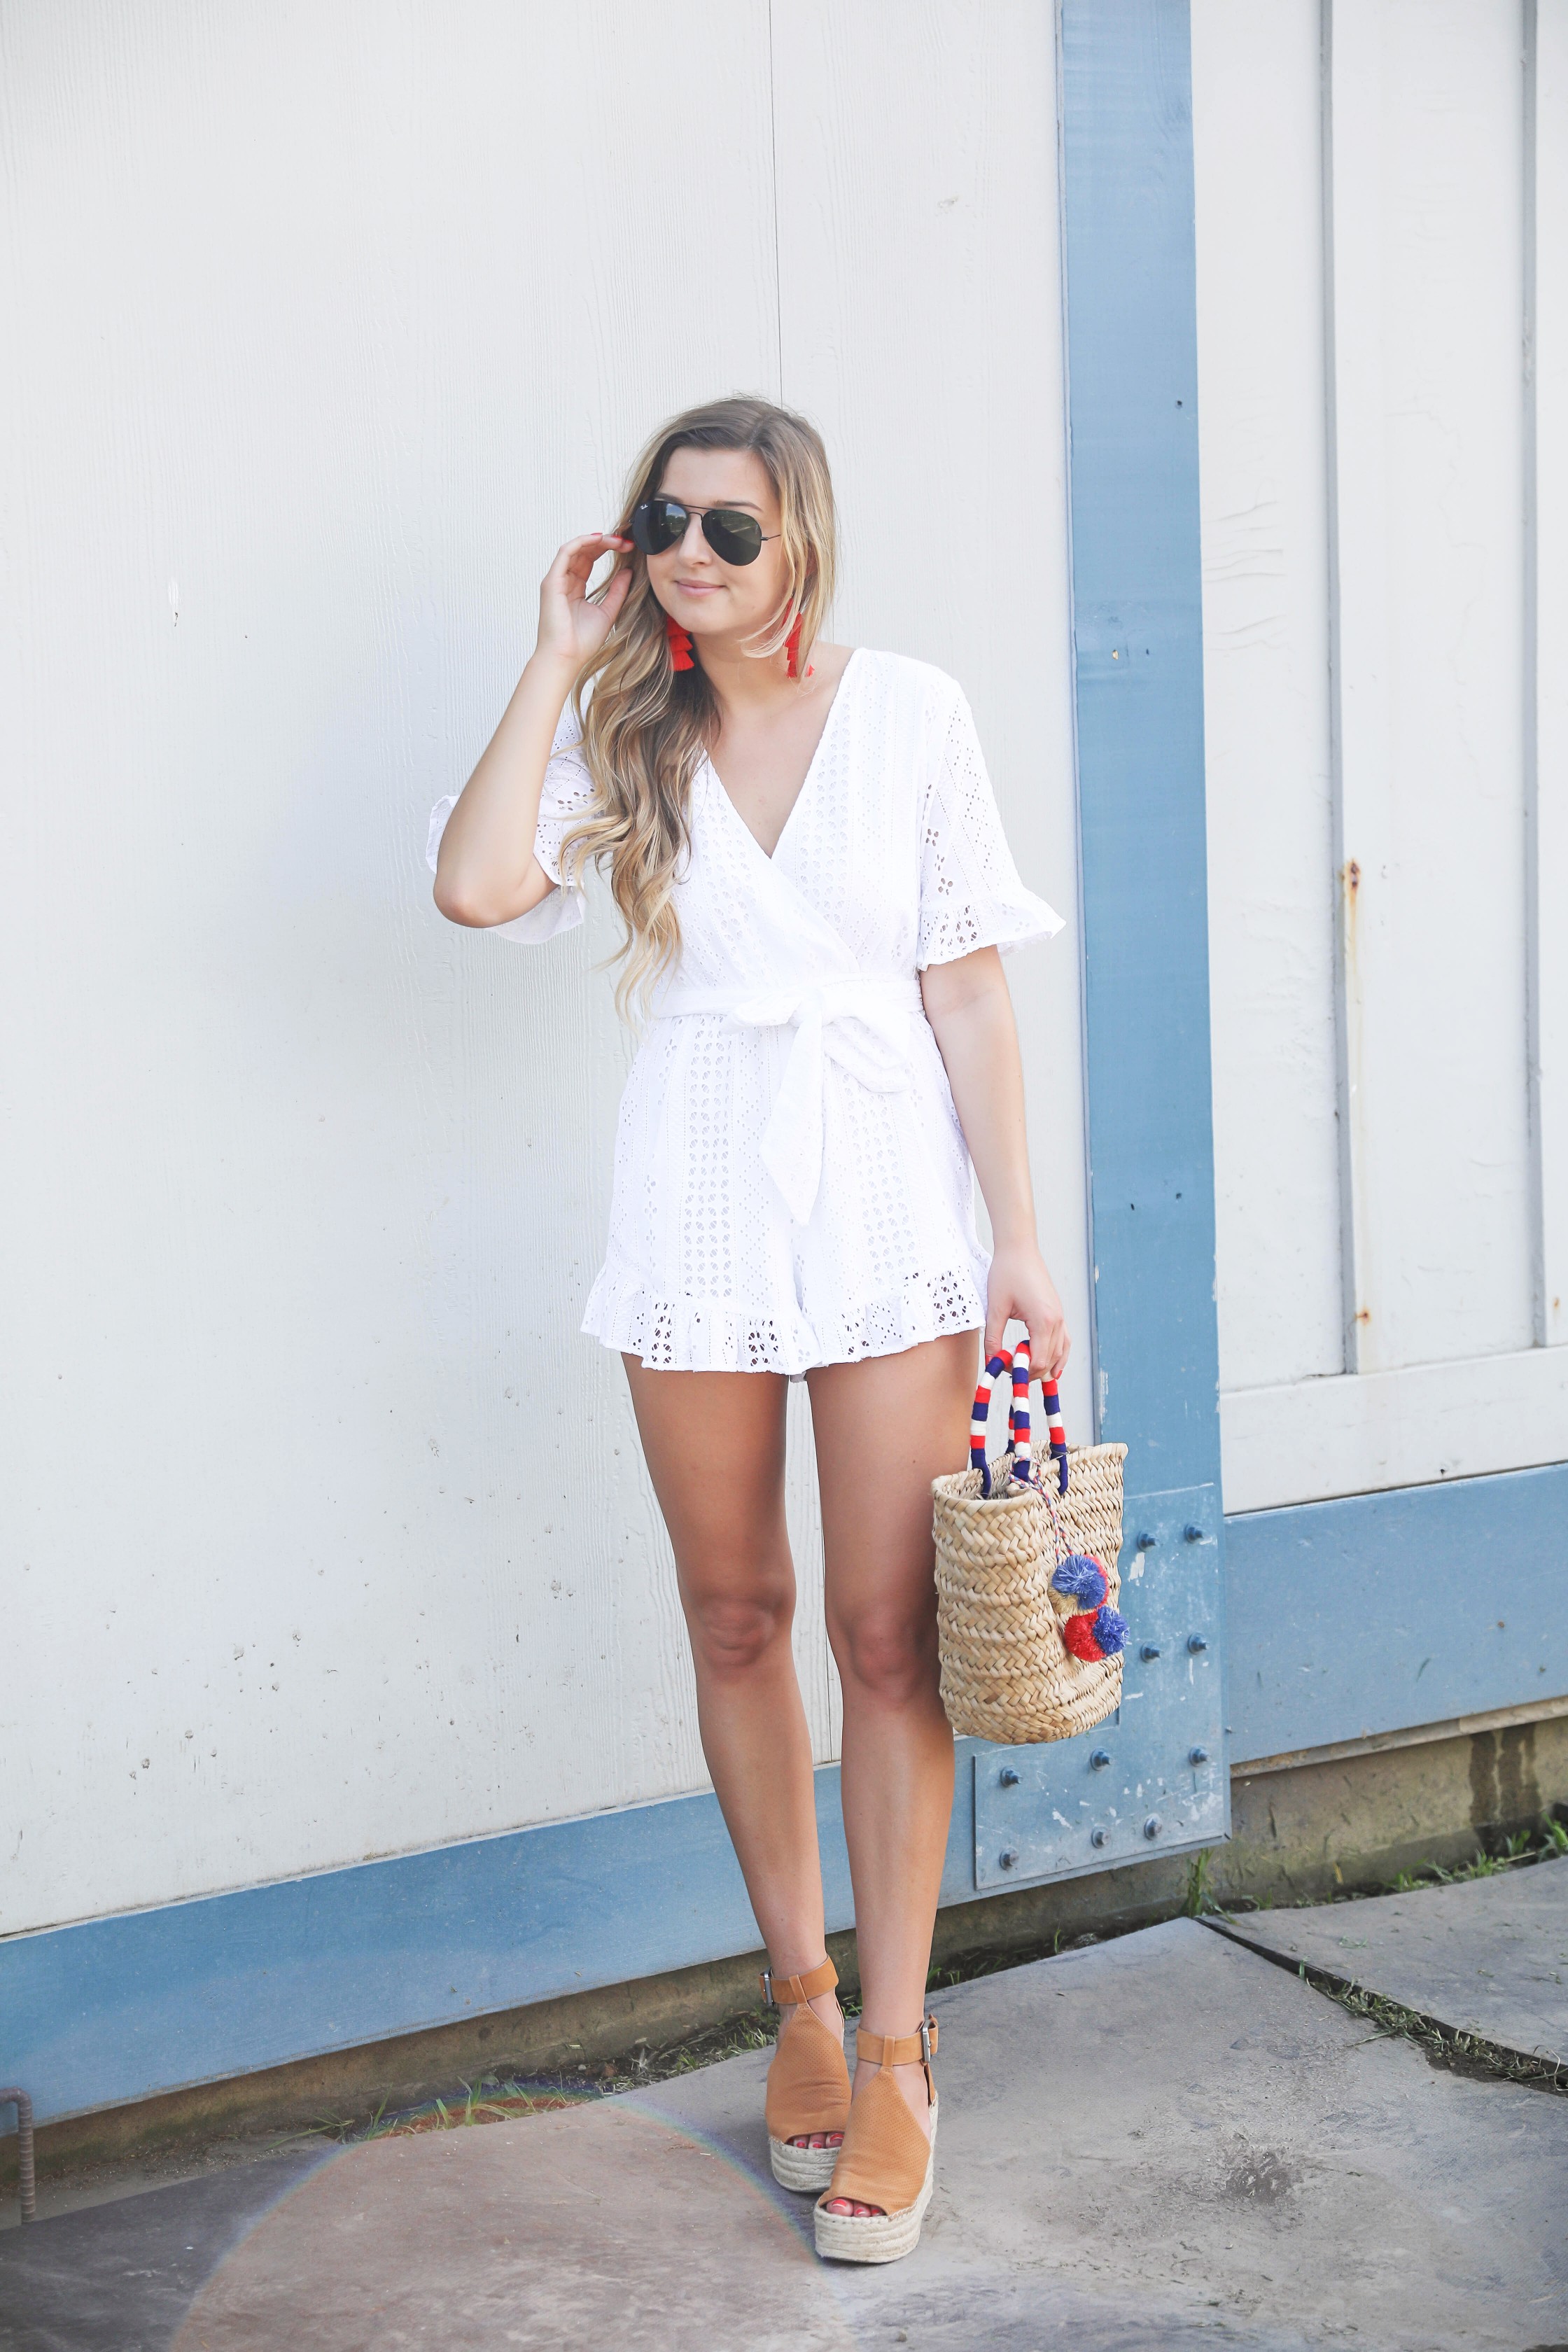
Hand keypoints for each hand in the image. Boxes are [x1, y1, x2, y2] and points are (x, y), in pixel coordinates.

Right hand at [535, 530, 633, 667]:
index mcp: (575, 588)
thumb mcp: (607, 612)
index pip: (589, 560)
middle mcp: (564, 581)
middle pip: (583, 551)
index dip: (607, 550)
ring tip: (617, 540)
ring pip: (575, 548)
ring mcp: (556, 580)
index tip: (628, 548)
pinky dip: (582, 542)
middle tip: (625, 541)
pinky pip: (565, 552)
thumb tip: (629, 572)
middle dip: (605, 542)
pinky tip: (600, 539)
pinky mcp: (551, 581)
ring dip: (596, 540)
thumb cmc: (582, 643)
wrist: (566, 658)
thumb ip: (617, 591)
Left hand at [984, 1242, 1069, 1379]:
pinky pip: (1064, 1340)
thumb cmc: (1007, 1273)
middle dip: (1032, 1371)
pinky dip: (1058, 1355)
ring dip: (1046, 1366)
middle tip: (1011, 1374)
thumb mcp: (995, 1307)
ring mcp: (1060, 1316)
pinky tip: (1051, 1366)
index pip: (1038, 1360)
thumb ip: (993, 1338)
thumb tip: (991, 1362)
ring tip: (1028, 1375)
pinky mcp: (1057, 1312)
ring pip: (1061, 1352)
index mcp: (1043, 1320)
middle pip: (1050, 1360)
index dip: (1021, 1371)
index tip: (1003, 1370)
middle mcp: (1057, 1320)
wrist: (1019, 1249)